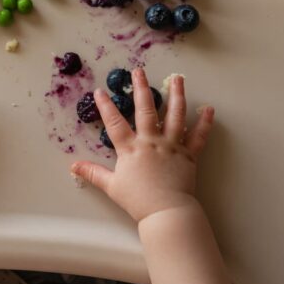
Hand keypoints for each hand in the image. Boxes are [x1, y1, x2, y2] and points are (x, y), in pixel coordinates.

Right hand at [71, 69, 214, 221]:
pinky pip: (199, 136)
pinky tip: (209, 109)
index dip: (106, 107)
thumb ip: (93, 173)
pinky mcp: (189, 154)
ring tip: (178, 79)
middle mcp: (151, 142)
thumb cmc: (138, 201)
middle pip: (146, 110)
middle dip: (141, 88)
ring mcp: (172, 146)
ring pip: (175, 115)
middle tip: (139, 71)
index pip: (115, 123)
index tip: (100, 91)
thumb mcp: (111, 186)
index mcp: (131, 149)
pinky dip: (205, 123)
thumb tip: (73, 166)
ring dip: (176, 95)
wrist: (166, 212)